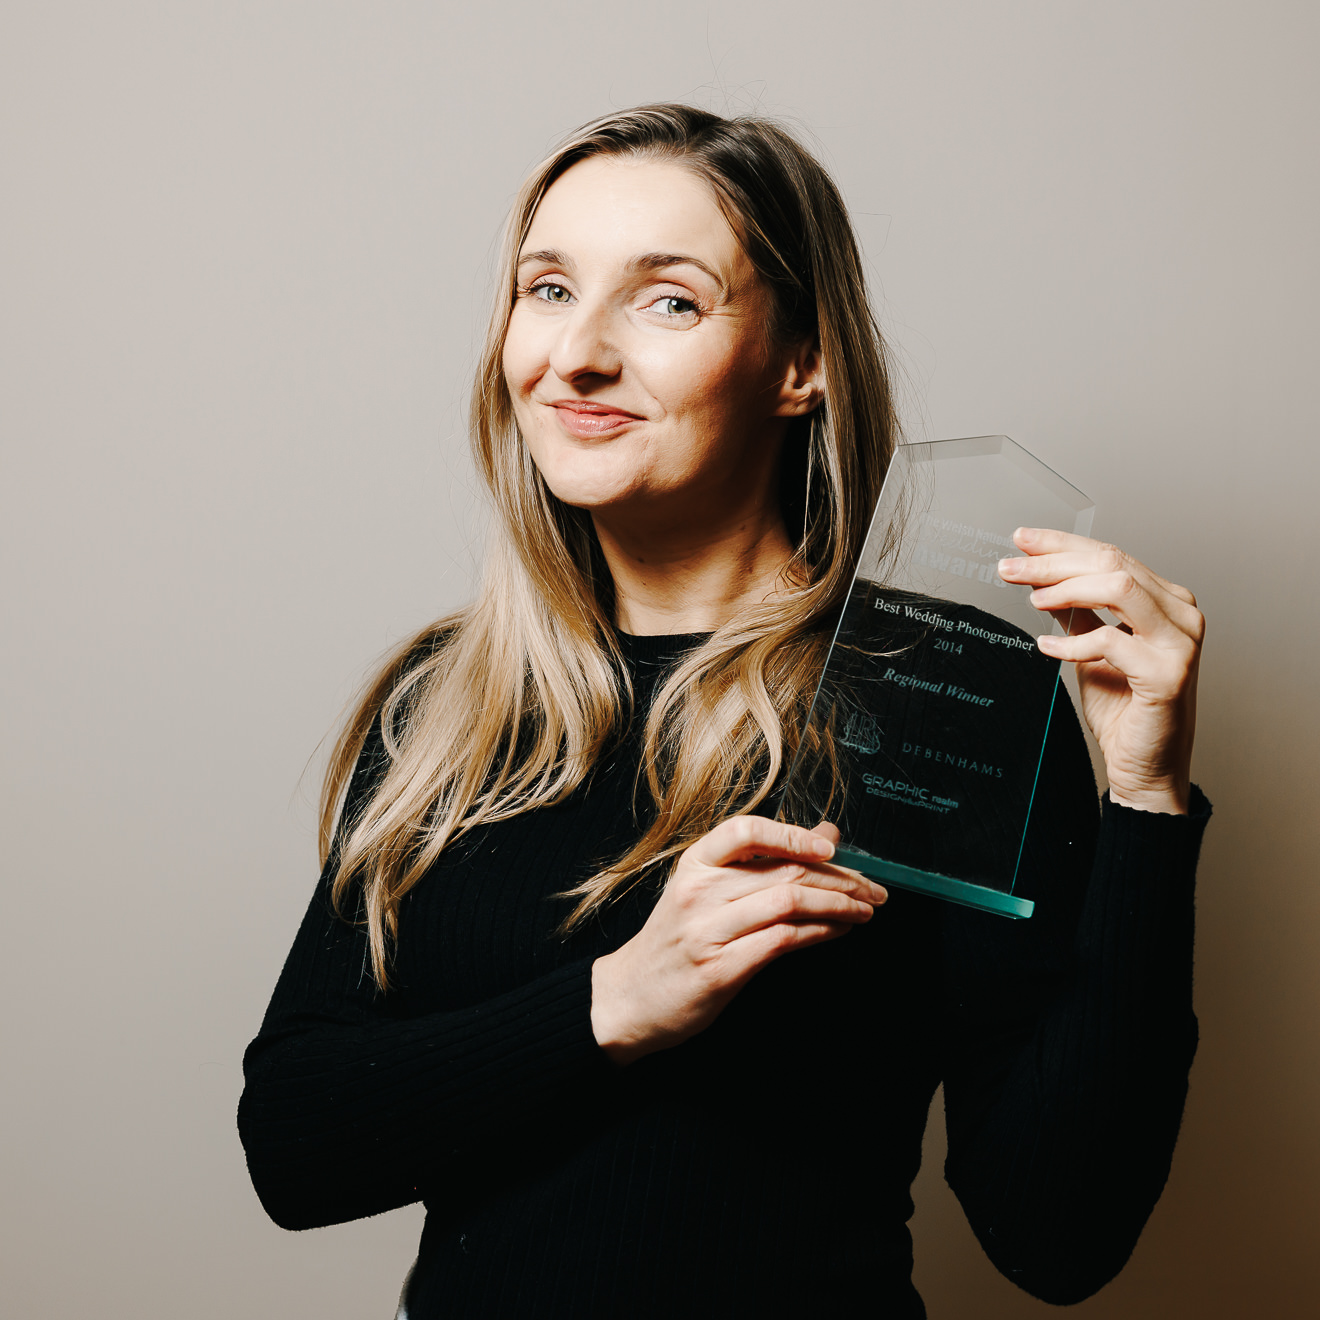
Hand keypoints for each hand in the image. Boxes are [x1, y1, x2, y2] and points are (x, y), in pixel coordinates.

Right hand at [590, 817, 886, 1064]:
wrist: (628, 998)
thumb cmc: (675, 942)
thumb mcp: (707, 892)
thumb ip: (763, 864)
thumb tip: (826, 836)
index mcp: (694, 865)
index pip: (745, 831)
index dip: (793, 835)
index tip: (831, 847)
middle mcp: (699, 892)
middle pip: (782, 870)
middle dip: (839, 878)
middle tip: (872, 888)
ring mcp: (707, 931)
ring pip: (788, 901)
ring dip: (838, 904)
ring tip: (864, 910)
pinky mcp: (720, 969)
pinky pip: (782, 940)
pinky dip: (819, 932)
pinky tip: (838, 931)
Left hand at [998, 527, 1203, 814]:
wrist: (1144, 767)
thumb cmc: (1124, 711)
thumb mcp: (1091, 650)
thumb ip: (1077, 612)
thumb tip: (1043, 580)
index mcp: (1165, 601)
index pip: (1111, 555)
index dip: (1062, 544)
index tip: (1021, 540)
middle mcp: (1180, 615)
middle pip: (1112, 564)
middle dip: (1053, 562)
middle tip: (1010, 567)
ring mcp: (1180, 642)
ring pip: (1119, 587)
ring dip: (1066, 589)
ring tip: (1032, 601)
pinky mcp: (1167, 674)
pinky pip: (1111, 641)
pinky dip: (1072, 642)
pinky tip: (1047, 647)